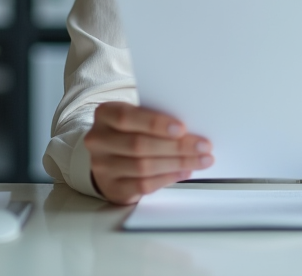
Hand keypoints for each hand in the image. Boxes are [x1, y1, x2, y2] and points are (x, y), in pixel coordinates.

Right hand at [84, 102, 213, 203]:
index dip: (155, 123)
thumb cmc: (130, 132)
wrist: (108, 158)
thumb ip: (154, 120)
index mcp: (104, 115)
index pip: (127, 117)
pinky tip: (184, 171)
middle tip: (202, 146)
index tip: (182, 128)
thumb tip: (191, 129)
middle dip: (176, 146)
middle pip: (139, 144)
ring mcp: (102, 166)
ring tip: (200, 160)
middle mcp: (98, 140)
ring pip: (143, 166)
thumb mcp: (136, 118)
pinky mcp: (113, 187)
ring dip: (177, 163)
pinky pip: (143, 184)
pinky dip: (168, 177)